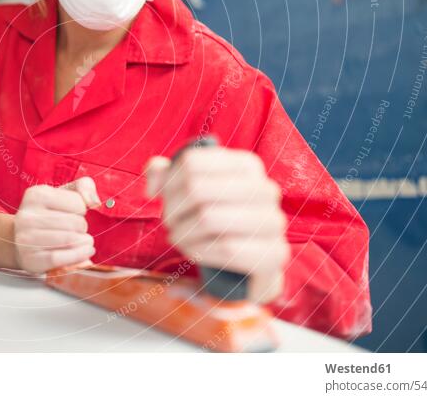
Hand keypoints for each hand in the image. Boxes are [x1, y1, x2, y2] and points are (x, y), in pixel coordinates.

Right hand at [13, 177, 99, 273]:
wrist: (23, 242)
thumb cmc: (49, 215)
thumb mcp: (64, 194)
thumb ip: (84, 187)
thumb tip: (94, 202)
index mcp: (36, 195)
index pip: (77, 203)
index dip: (81, 209)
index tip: (72, 212)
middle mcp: (27, 216)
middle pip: (75, 223)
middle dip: (82, 227)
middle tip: (75, 229)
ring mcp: (26, 239)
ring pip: (70, 240)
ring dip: (83, 242)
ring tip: (80, 240)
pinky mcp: (31, 259)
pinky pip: (61, 258)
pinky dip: (79, 255)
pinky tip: (85, 252)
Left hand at [144, 146, 289, 302]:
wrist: (248, 266)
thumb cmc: (214, 221)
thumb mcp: (189, 192)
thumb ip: (165, 175)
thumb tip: (153, 186)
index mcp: (246, 165)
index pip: (191, 161)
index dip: (168, 182)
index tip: (163, 197)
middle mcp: (265, 188)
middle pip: (196, 188)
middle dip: (172, 209)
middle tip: (170, 222)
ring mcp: (274, 221)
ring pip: (208, 218)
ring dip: (183, 232)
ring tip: (179, 238)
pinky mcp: (274, 253)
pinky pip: (226, 248)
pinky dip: (200, 251)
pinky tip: (194, 252)